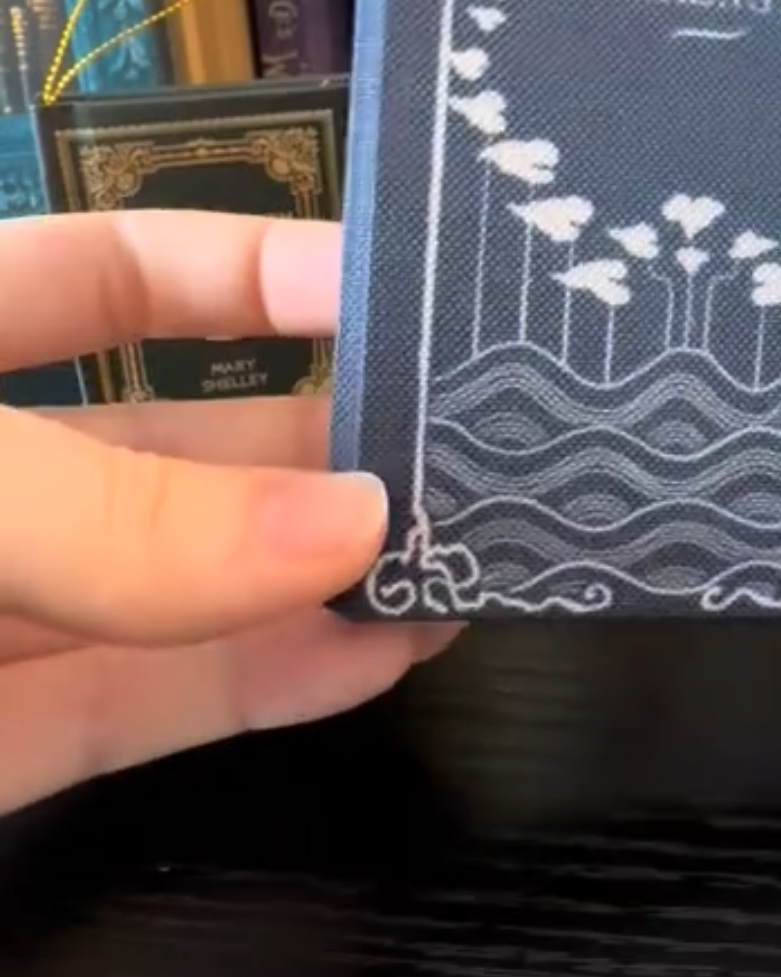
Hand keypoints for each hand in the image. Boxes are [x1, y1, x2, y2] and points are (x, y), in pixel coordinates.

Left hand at [0, 210, 456, 816]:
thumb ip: (118, 507)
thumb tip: (354, 520)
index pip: (109, 274)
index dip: (253, 269)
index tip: (402, 293)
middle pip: (171, 444)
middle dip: (323, 441)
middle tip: (475, 454)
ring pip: (175, 588)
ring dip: (320, 575)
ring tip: (462, 557)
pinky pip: (136, 708)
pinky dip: (256, 685)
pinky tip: (376, 654)